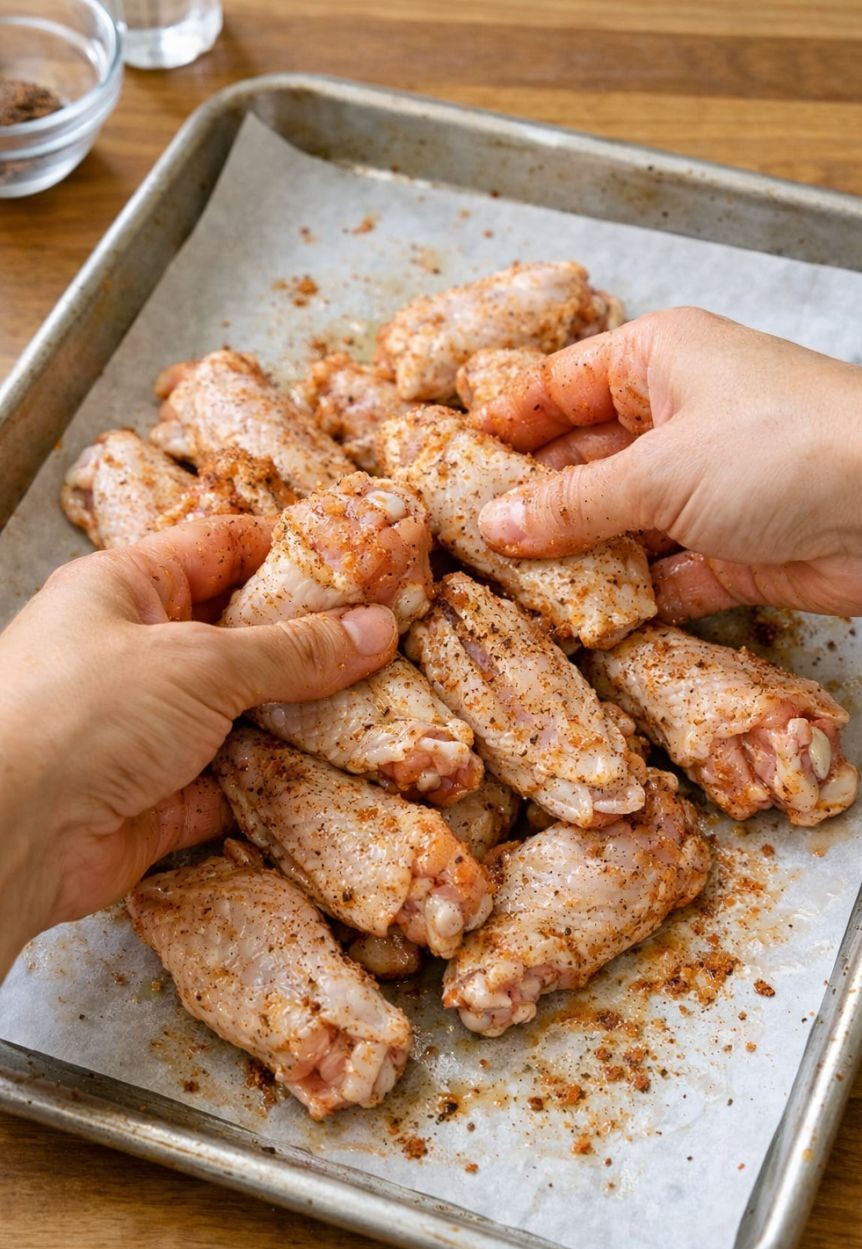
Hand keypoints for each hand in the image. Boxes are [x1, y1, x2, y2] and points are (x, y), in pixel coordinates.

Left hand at [0, 516, 396, 974]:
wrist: (6, 834)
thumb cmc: (84, 712)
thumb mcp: (200, 661)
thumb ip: (294, 650)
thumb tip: (375, 629)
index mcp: (125, 589)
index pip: (220, 549)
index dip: (289, 553)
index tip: (359, 564)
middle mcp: (132, 654)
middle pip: (237, 637)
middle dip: (306, 644)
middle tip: (383, 643)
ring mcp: (144, 731)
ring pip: (238, 715)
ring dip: (297, 719)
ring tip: (375, 709)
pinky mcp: (156, 801)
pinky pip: (230, 786)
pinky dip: (273, 786)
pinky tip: (331, 778)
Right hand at [473, 308, 861, 620]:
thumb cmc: (782, 447)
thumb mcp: (657, 469)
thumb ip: (570, 504)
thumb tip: (496, 523)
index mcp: (658, 361)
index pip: (560, 386)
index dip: (506, 422)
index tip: (451, 460)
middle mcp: (680, 418)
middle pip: (585, 460)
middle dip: (534, 502)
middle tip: (471, 540)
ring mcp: (708, 486)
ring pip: (621, 523)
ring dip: (579, 557)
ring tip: (513, 588)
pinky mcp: (733, 550)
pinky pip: (663, 573)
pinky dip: (632, 596)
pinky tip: (586, 619)